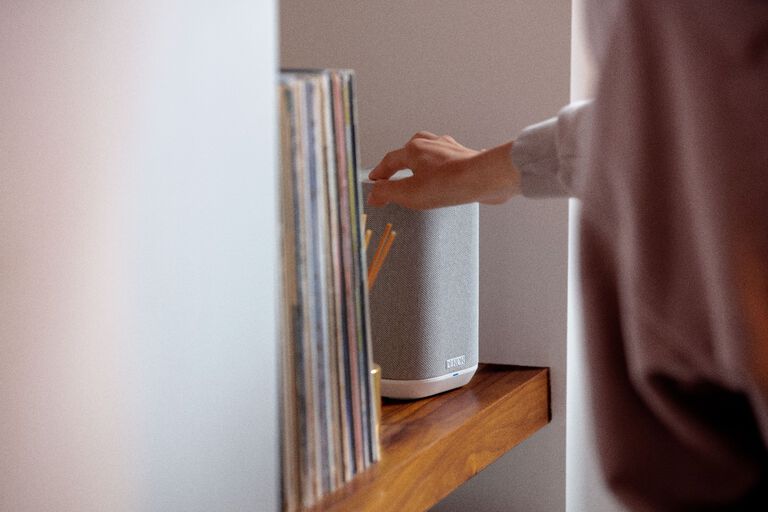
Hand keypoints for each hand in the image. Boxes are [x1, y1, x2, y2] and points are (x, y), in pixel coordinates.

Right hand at [367, 131, 520, 209]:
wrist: (484, 178)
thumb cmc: (448, 184)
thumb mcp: (409, 193)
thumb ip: (387, 192)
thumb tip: (373, 194)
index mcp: (414, 149)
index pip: (390, 160)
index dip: (380, 172)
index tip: (374, 181)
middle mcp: (432, 144)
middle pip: (410, 148)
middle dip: (401, 160)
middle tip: (396, 173)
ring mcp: (451, 148)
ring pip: (431, 149)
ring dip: (422, 159)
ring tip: (419, 171)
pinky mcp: (467, 157)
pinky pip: (449, 158)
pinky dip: (442, 165)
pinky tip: (446, 173)